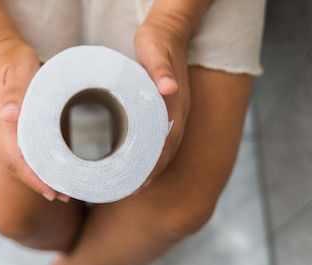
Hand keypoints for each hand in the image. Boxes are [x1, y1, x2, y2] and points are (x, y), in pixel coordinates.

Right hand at [0, 38, 68, 201]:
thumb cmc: (11, 58)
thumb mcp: (18, 69)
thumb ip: (14, 92)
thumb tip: (9, 116)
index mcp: (0, 121)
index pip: (15, 159)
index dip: (33, 179)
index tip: (50, 192)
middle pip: (16, 167)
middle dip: (38, 184)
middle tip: (63, 196)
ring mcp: (0, 130)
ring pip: (16, 162)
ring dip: (36, 178)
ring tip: (60, 189)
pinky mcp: (6, 127)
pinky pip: (18, 152)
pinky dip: (32, 165)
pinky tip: (47, 169)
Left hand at [134, 14, 191, 187]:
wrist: (170, 28)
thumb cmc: (157, 39)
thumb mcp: (154, 51)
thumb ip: (161, 69)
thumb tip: (168, 89)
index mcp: (175, 103)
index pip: (168, 142)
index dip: (156, 164)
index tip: (142, 181)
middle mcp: (178, 110)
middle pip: (168, 149)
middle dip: (153, 172)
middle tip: (133, 189)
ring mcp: (175, 109)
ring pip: (166, 144)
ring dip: (154, 164)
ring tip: (136, 181)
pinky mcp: (168, 106)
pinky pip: (162, 134)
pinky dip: (153, 150)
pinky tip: (141, 157)